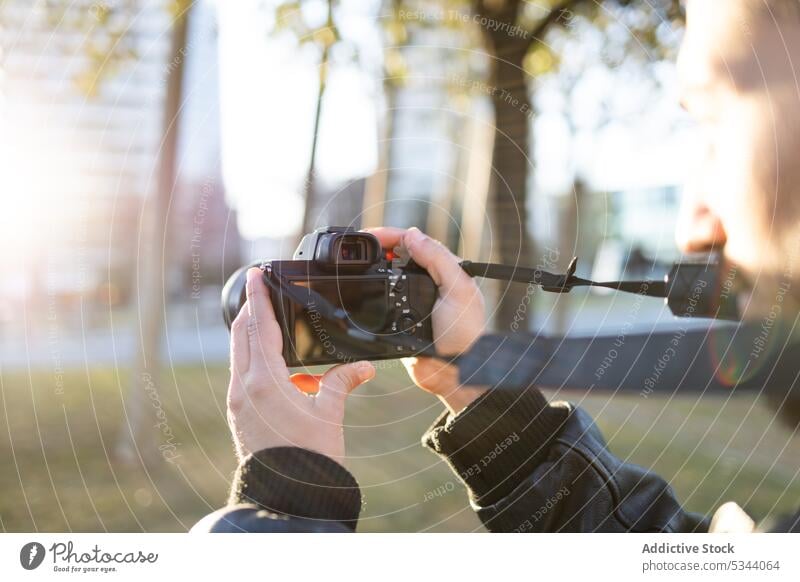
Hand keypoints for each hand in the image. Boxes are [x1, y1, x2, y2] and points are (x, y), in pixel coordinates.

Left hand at [227, 268, 374, 463]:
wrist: (287, 496)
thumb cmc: (310, 457)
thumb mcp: (330, 412)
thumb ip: (342, 381)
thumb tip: (364, 368)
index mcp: (265, 380)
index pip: (258, 325)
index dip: (258, 296)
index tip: (255, 273)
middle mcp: (244, 387)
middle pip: (242, 334)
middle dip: (252, 309)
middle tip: (262, 289)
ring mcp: (237, 401)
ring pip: (240, 353)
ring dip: (253, 334)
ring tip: (274, 325)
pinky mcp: (239, 413)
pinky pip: (244, 374)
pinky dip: (255, 358)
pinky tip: (277, 363)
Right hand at [365, 227, 487, 413]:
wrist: (454, 373)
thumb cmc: (465, 333)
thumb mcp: (457, 290)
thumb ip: (438, 260)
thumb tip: (412, 235)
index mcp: (446, 270)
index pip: (416, 243)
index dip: (392, 236)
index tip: (371, 235)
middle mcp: (431, 282)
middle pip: (400, 256)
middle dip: (379, 248)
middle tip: (359, 246)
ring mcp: (415, 300)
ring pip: (390, 276)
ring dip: (374, 267)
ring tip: (357, 262)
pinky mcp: (402, 318)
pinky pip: (384, 300)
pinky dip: (373, 291)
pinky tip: (363, 287)